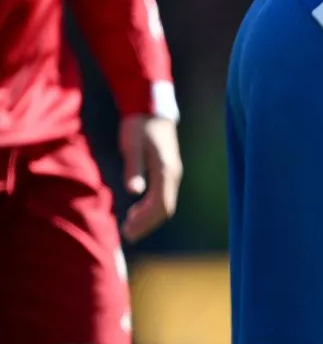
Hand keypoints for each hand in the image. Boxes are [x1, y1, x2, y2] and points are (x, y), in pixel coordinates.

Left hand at [120, 113, 181, 241]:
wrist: (152, 109)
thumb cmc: (139, 126)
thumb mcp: (132, 146)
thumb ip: (134, 169)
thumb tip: (134, 192)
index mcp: (166, 172)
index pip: (161, 205)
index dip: (145, 221)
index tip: (128, 230)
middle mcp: (173, 176)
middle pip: (165, 209)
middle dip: (147, 224)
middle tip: (128, 235)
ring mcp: (172, 174)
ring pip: (165, 204)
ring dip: (149, 218)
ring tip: (130, 225)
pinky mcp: (168, 172)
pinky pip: (163, 196)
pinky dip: (150, 208)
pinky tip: (136, 210)